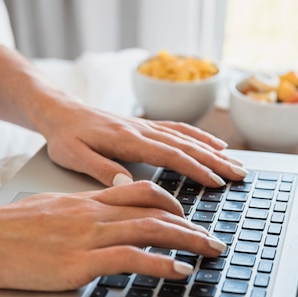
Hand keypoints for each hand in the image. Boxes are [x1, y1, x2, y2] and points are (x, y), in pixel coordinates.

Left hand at [0, 45, 246, 187]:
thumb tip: (128, 183)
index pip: (170, 155)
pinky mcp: (144, 126)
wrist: (57, 111)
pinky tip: (212, 144)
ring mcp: (145, 126)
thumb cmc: (64, 137)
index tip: (217, 183)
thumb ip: (101, 169)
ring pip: (186, 137)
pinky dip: (199, 137)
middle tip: (240, 175)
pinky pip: (178, 129)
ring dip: (213, 150)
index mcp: (128, 140)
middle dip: (216, 161)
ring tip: (235, 162)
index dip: (196, 169)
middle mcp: (142, 130)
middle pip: (186, 145)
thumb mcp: (73, 156)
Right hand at [0, 181, 225, 291]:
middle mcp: (94, 213)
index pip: (140, 190)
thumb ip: (76, 212)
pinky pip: (131, 258)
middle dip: (191, 224)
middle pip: (156, 210)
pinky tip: (179, 271)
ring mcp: (89, 236)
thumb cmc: (4, 228)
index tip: (186, 213)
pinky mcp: (80, 261)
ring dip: (188, 241)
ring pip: (152, 229)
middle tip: (214, 238)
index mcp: (87, 201)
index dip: (170, 200)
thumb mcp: (47, 209)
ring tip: (211, 250)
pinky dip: (160, 264)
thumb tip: (92, 222)